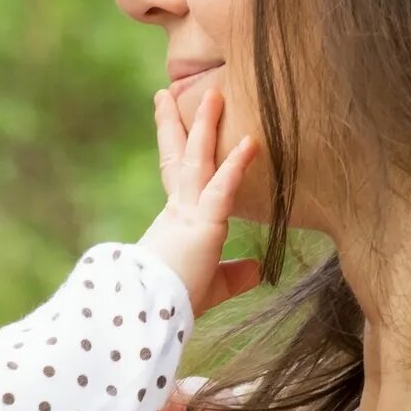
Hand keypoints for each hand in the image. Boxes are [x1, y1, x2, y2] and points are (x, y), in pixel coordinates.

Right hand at [140, 81, 262, 312]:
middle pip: (177, 158)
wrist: (152, 317)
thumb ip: (234, 274)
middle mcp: (178, 212)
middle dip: (174, 124)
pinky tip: (250, 143)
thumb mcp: (213, 285)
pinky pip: (221, 191)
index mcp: (176, 222)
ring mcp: (187, 216)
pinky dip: (237, 167)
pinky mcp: (201, 228)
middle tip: (167, 92)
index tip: (167, 118)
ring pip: (197, 162)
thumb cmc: (176, 306)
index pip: (175, 175)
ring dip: (205, 127)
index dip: (174, 146)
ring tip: (213, 94)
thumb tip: (258, 267)